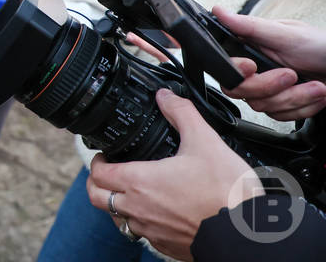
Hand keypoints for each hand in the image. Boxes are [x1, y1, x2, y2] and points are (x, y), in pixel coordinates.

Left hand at [86, 89, 261, 260]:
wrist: (248, 237)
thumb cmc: (226, 195)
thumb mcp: (205, 141)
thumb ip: (182, 114)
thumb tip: (166, 97)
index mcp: (140, 182)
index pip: (98, 173)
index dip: (97, 161)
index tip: (105, 155)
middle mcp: (138, 209)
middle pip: (97, 198)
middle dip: (97, 183)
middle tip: (109, 171)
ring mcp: (151, 231)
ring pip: (118, 218)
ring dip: (118, 203)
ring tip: (132, 190)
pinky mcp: (166, 246)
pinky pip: (142, 234)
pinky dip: (142, 221)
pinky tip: (158, 211)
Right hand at [213, 6, 325, 119]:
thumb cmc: (321, 46)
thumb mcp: (286, 33)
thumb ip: (250, 26)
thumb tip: (219, 11)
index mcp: (251, 49)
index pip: (226, 68)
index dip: (237, 71)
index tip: (252, 66)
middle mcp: (256, 70)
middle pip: (240, 91)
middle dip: (271, 87)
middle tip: (292, 74)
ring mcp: (269, 89)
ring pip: (263, 106)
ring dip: (295, 97)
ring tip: (315, 86)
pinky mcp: (282, 104)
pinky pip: (280, 116)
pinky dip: (302, 107)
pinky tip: (315, 94)